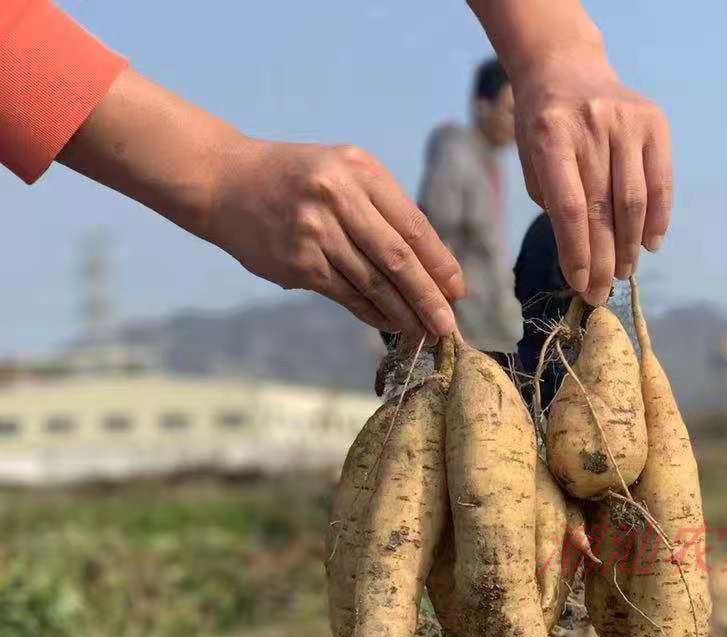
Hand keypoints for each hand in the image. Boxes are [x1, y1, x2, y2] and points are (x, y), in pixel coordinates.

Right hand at [202, 140, 463, 338]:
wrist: (224, 181)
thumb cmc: (297, 181)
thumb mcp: (343, 173)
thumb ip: (383, 210)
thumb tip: (432, 268)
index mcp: (360, 170)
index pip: (413, 225)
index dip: (439, 263)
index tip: (457, 289)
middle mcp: (338, 196)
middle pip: (398, 258)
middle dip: (428, 296)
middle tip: (448, 324)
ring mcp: (316, 230)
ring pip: (374, 282)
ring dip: (403, 312)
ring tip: (424, 330)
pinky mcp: (298, 261)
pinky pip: (347, 294)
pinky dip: (372, 313)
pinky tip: (389, 323)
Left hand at [511, 49, 672, 304]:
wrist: (566, 65)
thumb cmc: (545, 125)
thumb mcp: (534, 159)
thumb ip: (555, 204)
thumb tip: (584, 262)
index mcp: (550, 134)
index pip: (570, 209)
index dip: (578, 254)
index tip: (581, 286)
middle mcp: (591, 124)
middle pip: (602, 210)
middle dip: (603, 259)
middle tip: (601, 292)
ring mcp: (626, 121)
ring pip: (634, 201)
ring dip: (630, 246)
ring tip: (624, 272)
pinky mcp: (654, 121)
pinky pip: (661, 182)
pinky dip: (657, 218)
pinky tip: (649, 243)